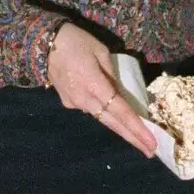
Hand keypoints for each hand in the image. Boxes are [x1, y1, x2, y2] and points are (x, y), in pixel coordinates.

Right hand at [47, 23, 156, 156]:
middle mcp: (84, 99)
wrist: (42, 44)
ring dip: (120, 127)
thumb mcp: (101, 51)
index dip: (137, 127)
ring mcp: (74, 103)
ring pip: (102, 118)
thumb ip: (112, 75)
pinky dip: (103, 111)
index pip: (120, 111)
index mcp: (94, 84)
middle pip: (112, 123)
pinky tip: (110, 111)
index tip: (150, 142)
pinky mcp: (68, 102)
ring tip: (136, 137)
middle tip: (151, 152)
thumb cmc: (75, 41)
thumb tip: (120, 92)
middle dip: (133, 138)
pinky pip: (91, 108)